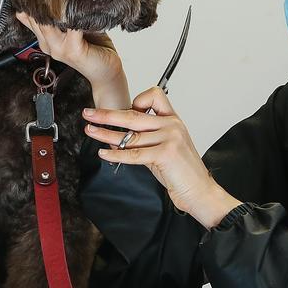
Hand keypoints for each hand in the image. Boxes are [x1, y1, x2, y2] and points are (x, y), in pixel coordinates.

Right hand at [16, 12, 129, 108]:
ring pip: (48, 23)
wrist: (106, 71)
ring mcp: (59, 50)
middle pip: (37, 18)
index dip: (32, 2)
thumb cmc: (94, 47)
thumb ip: (63, 16)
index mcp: (46, 41)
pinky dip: (75, 15)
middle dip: (43, 1)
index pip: (30, 18)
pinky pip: (71, 27)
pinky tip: (81, 6)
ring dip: (57, 7)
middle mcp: (49, 46)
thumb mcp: (74, 28)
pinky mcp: (73, 51)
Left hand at [82, 87, 241, 228]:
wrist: (200, 191)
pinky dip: (116, 154)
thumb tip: (119, 133)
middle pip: (132, 115)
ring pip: (129, 135)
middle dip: (106, 114)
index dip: (136, 100)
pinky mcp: (165, 154)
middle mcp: (171, 125)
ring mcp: (169, 138)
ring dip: (105, 134)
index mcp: (172, 120)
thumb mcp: (166, 146)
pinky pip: (133, 153)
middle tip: (88, 114)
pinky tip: (104, 153)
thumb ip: (147, 136)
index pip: (154, 96)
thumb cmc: (181, 171)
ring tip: (91, 131)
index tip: (123, 110)